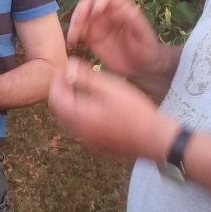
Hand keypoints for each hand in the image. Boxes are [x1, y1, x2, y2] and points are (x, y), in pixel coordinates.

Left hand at [49, 57, 174, 162]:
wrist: (156, 139)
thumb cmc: (136, 111)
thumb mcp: (110, 88)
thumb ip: (86, 77)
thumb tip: (69, 65)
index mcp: (80, 118)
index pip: (55, 98)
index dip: (56, 80)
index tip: (64, 67)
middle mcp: (80, 133)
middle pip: (59, 110)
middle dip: (61, 91)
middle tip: (70, 75)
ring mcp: (89, 142)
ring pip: (69, 120)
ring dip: (70, 103)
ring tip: (81, 87)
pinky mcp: (99, 146)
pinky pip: (81, 128)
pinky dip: (80, 114)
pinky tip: (94, 104)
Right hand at [67, 0, 162, 76]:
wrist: (142, 67)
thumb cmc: (147, 48)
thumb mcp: (144, 34)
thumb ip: (134, 20)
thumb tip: (122, 7)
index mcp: (122, 8)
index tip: (95, 10)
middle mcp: (108, 13)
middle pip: (90, 2)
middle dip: (81, 10)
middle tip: (77, 23)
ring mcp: (98, 25)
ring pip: (81, 16)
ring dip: (74, 23)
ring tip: (73, 36)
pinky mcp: (91, 38)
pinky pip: (78, 32)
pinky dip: (73, 34)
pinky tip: (72, 43)